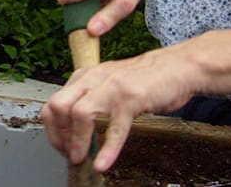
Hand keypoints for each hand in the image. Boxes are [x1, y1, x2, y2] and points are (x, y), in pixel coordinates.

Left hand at [40, 46, 195, 171]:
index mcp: (84, 76)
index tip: (62, 147)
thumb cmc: (144, 79)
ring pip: (80, 114)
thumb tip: (73, 130)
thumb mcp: (108, 85)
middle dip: (58, 136)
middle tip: (68, 154)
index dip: (53, 130)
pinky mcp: (131, 98)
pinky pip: (115, 128)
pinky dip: (107, 149)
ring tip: (81, 159)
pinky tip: (103, 163)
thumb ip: (90, 100)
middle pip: (58, 106)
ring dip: (77, 142)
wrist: (178, 67)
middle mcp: (93, 79)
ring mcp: (112, 87)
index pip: (53, 103)